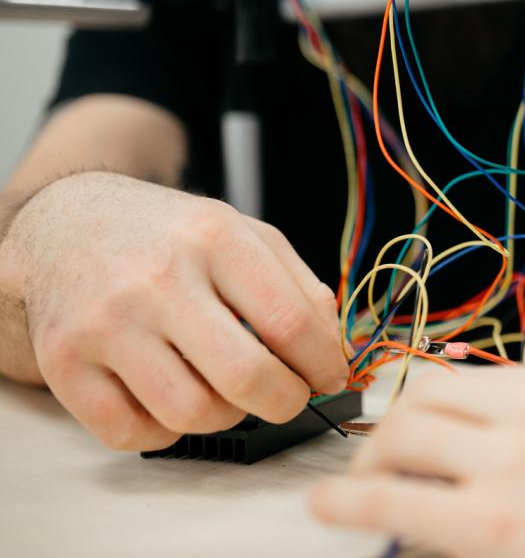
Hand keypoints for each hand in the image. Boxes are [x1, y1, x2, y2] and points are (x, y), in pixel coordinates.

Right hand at [9, 172, 347, 450]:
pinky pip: (130, 432)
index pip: (290, 323)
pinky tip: (170, 396)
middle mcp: (156, 279)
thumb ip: (299, 287)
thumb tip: (332, 356)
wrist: (65, 222)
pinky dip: (163, 430)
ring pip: (191, 413)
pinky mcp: (62, 363)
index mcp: (214, 238)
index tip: (328, 377)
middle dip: (284, 401)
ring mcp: (104, 323)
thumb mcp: (242, 233)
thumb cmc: (168, 237)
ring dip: (225, 416)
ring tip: (223, 389)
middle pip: (246, 377)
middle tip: (287, 396)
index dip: (323, 364)